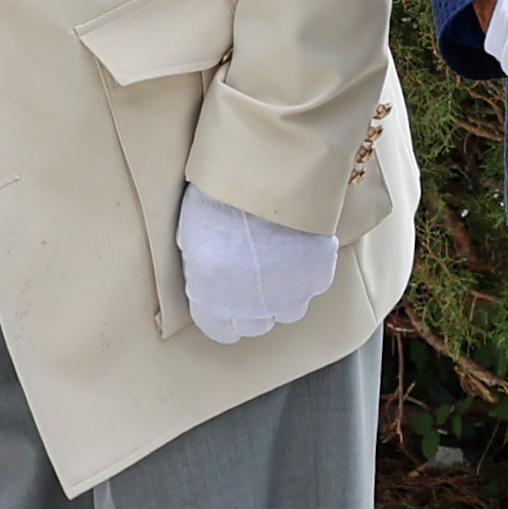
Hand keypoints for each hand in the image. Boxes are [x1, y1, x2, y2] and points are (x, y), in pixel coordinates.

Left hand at [176, 186, 342, 346]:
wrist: (263, 178)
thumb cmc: (218, 200)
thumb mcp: (191, 236)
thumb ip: (199, 267)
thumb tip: (206, 275)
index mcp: (214, 300)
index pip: (220, 331)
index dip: (222, 316)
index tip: (226, 299)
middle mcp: (252, 308)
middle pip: (255, 326)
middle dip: (252, 306)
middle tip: (252, 276)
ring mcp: (288, 295)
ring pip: (288, 310)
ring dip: (282, 294)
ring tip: (278, 263)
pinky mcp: (316, 277)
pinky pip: (312, 286)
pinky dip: (307, 272)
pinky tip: (299, 249)